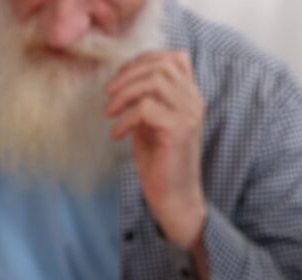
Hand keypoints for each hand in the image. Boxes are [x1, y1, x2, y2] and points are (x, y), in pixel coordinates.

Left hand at [105, 50, 206, 247]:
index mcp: (189, 96)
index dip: (144, 60)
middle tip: (107, 94)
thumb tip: (121, 83)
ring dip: (124, 94)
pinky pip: (146, 109)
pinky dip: (125, 119)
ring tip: (109, 112)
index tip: (120, 77)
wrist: (173, 197)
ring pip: (154, 83)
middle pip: (162, 66)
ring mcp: (189, 114)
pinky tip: (116, 134)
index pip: (175, 58)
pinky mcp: (178, 130)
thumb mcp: (149, 125)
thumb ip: (144, 102)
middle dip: (128, 75)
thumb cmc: (159, 163)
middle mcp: (193, 101)